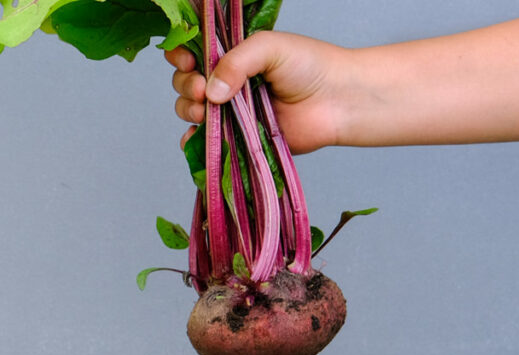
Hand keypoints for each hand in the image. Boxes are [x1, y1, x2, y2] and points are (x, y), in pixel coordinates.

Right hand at [165, 31, 352, 153]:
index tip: (187, 60)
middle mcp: (229, 83)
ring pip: (191, 111)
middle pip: (186, 82)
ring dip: (188, 110)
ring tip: (204, 110)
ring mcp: (232, 112)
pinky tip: (195, 137)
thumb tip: (210, 92)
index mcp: (233, 56)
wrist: (337, 102)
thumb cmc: (310, 66)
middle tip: (201, 89)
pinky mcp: (240, 139)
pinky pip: (208, 143)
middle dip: (185, 85)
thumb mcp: (269, 48)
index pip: (194, 52)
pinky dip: (195, 142)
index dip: (182, 55)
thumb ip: (236, 62)